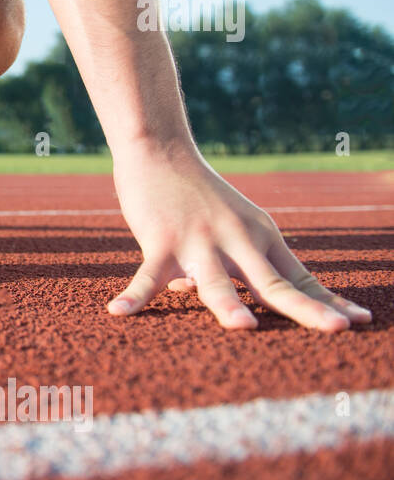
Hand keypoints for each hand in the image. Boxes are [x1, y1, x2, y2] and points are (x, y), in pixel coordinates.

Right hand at [108, 145, 370, 329]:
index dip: (327, 302)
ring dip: (228, 304)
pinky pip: (146, 275)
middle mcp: (236, 241)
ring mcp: (198, 242)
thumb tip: (204, 295)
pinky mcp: (160, 240)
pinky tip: (118, 313)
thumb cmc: (195, 192)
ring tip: (243, 326)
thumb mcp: (227, 224)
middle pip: (273, 284)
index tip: (360, 323)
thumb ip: (228, 264)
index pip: (299, 277)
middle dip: (305, 310)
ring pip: (216, 281)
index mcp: (260, 237)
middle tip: (336, 330)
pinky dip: (134, 296)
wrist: (161, 149)